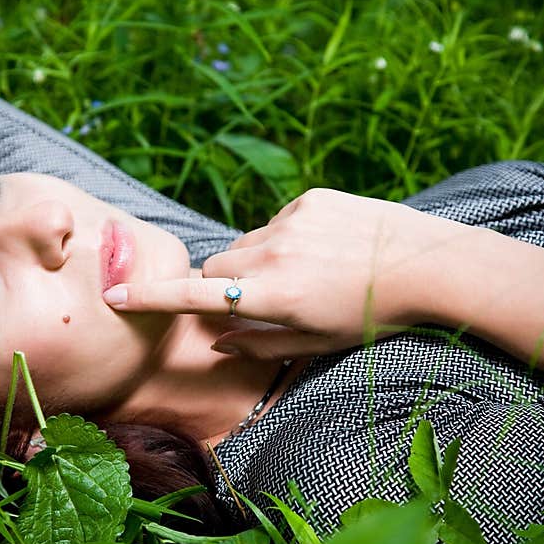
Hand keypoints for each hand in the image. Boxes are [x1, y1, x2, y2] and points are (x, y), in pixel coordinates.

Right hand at [103, 187, 470, 359]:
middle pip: (215, 266)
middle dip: (222, 283)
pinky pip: (275, 222)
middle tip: (260, 299)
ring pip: (244, 243)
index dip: (150, 296)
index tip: (113, 293)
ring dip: (254, 261)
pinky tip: (323, 250)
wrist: (430, 264)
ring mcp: (291, 221)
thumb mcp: (315, 344)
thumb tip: (216, 338)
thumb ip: (258, 345)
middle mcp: (274, 255)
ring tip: (304, 273)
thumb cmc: (371, 315)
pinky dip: (283, 239)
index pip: (196, 294)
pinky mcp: (308, 199)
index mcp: (274, 297)